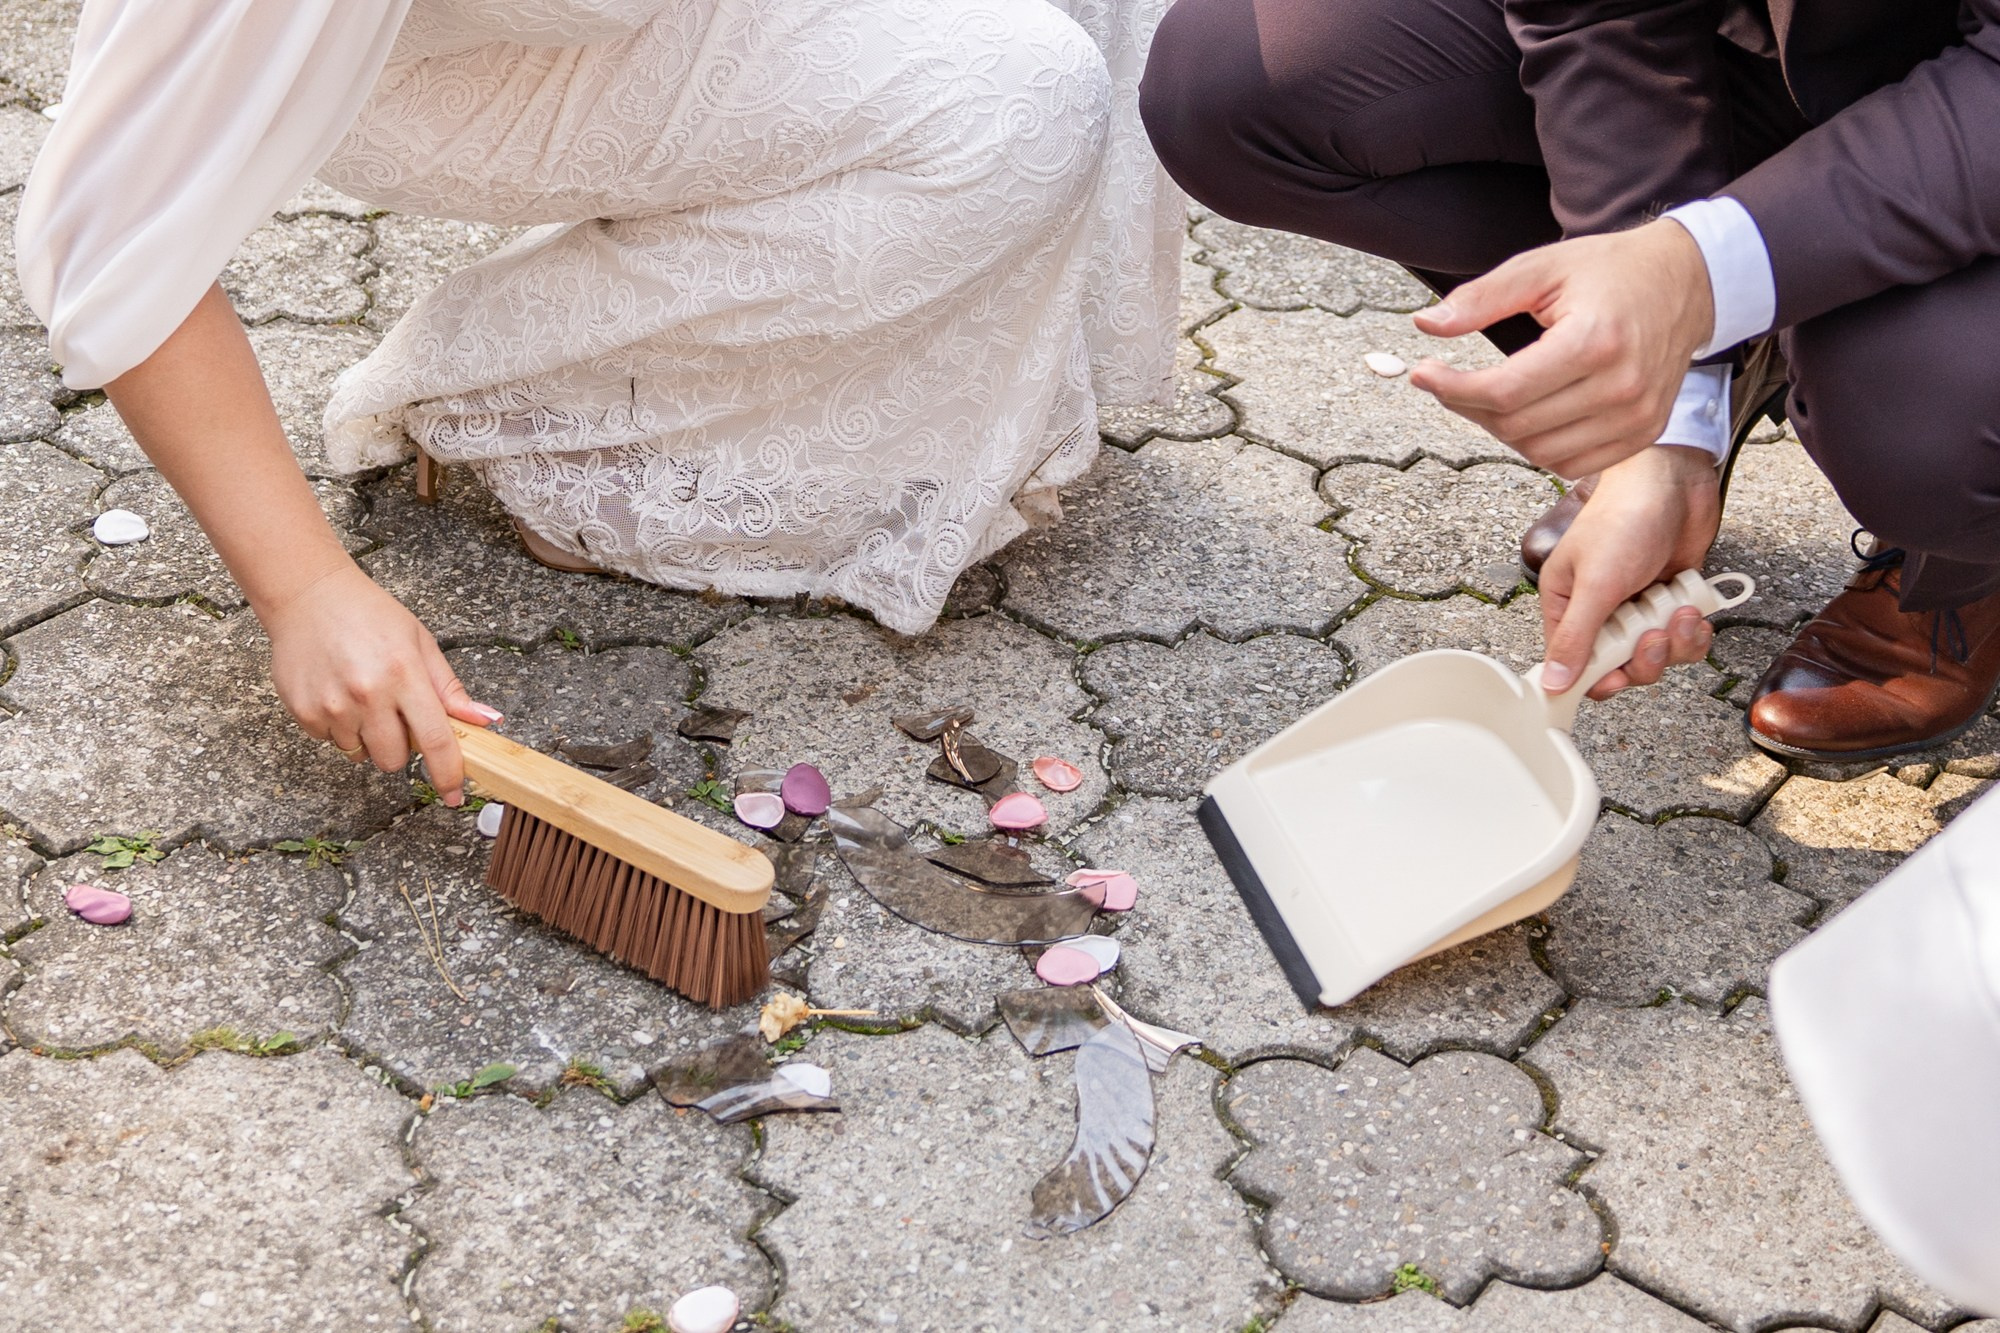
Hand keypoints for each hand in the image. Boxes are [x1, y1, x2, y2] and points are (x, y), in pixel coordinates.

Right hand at [260, 560, 498, 802]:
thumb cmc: (370, 616)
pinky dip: (339, 727)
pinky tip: (337, 693)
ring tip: (361, 697)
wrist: (308, 596)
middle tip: (394, 716)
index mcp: (404, 675)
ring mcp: (331, 705)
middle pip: (394, 760)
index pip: (435, 740)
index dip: (447, 773)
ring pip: (361, 754)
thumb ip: (449, 689)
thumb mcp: (420, 643)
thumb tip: (484, 721)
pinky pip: (331, 742)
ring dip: (367, 737)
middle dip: (400, 749)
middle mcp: (367, 694)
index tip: (453, 794)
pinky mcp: (303, 711)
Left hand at [1408, 220, 1713, 479]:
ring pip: (1539, 452)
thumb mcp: (1542, 267)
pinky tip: (1526, 414)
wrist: (1688, 282)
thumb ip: (1483, 298)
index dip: (1453, 388)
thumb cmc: (1611, 270)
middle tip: (1447, 382)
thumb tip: (1426, 324)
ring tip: (1487, 395)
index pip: (1505, 391)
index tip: (1422, 373)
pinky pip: (1571, 463)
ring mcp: (1637, 417)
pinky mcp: (1643, 433)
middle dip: (1468, 407)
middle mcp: (1621, 387)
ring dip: (1500, 430)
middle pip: (1517, 426)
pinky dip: (1538, 446)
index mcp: (1595, 342)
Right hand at [1538, 445, 1720, 699]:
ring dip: (1675, 642)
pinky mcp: (1670, 600)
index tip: (1616, 679)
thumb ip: (1575, 637)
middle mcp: (1600, 610)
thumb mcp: (1595, 584)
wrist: (1673, 480)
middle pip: (1619, 667)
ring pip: (1656, 656)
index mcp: (1566, 605)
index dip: (1594, 679)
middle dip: (1644, 658)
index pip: (1572, 663)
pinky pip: (1683, 639)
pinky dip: (1693, 631)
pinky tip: (1693, 607)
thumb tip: (1551, 682)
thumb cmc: (1623, 519)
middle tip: (1654, 635)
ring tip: (1680, 612)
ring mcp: (1637, 606)